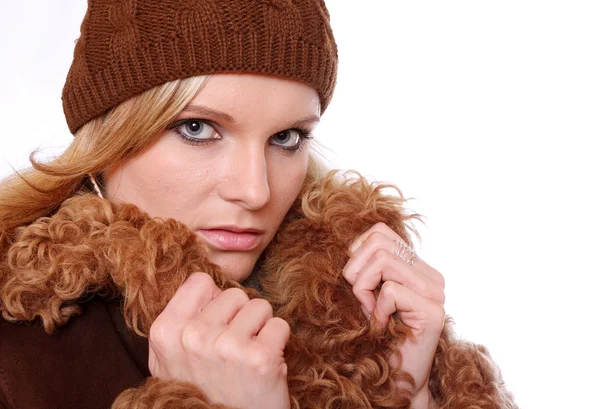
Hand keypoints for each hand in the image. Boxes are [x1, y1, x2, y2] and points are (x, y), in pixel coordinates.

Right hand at [148, 273, 290, 408]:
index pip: (200, 281)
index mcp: (166, 332)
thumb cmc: (202, 395)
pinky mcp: (260, 359)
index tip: (216, 323)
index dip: (213, 300)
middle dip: (240, 316)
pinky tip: (264, 365)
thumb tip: (201, 286)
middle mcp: (194, 336)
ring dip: (261, 329)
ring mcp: (227, 347)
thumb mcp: (170, 363)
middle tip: (234, 349)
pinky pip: (280, 325)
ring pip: (260, 306)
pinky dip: (278, 343)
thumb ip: (177, 323)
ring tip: (249, 357)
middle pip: (234, 293)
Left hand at [342, 223, 444, 401]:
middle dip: (355, 270)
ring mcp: (435, 293)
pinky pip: (389, 291)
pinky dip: (376, 311)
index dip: (357, 252)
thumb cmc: (377, 337)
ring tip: (370, 312)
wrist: (395, 381)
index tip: (357, 282)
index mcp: (417, 267)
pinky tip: (382, 327)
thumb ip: (367, 267)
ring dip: (363, 288)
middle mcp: (432, 276)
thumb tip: (350, 246)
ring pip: (383, 260)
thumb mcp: (367, 294)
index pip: (380, 232)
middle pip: (378, 241)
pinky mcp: (432, 311)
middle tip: (360, 299)